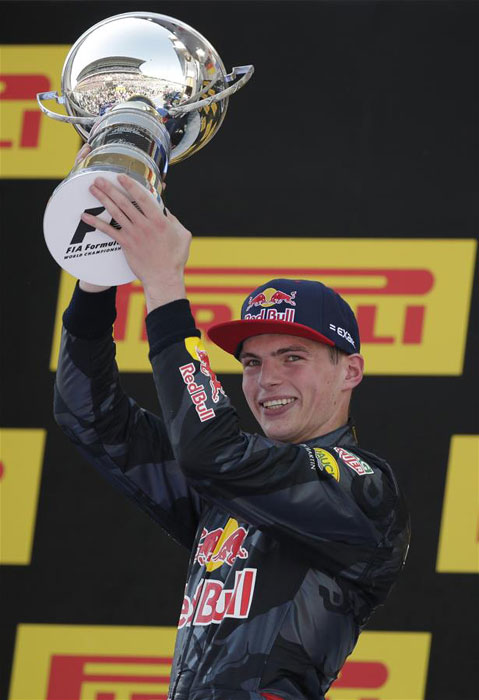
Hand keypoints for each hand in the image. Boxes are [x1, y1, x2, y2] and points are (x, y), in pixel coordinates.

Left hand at [81, 174, 191, 310]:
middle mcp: (144, 225)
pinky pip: (108, 231)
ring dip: (103, 199)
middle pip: (124, 202)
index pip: (143, 198)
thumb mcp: (183, 235)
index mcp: (159, 221)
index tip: (121, 176)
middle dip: (110, 188)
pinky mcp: (125, 244)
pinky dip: (96, 223)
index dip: (131, 185)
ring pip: (115, 213)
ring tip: (93, 189)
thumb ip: (173, 220)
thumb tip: (166, 211)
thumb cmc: (174, 258)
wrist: (163, 277)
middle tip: (99, 178)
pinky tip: (85, 216)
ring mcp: (133, 234)